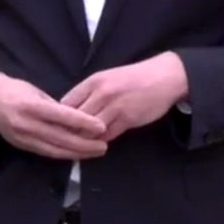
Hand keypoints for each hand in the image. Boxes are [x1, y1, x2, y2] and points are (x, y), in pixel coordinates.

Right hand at [0, 73, 108, 160]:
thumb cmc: (15, 90)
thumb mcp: (36, 91)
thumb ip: (55, 106)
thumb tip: (76, 117)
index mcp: (32, 106)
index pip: (62, 116)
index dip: (83, 123)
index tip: (101, 127)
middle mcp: (28, 124)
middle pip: (61, 138)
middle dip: (84, 144)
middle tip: (104, 146)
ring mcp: (24, 138)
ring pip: (55, 150)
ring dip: (77, 153)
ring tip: (95, 152)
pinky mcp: (22, 146)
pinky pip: (46, 153)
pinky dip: (63, 154)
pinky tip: (76, 154)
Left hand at [61, 51, 188, 142]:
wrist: (164, 77)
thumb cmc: (134, 77)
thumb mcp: (108, 78)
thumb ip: (90, 92)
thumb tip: (71, 110)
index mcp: (94, 81)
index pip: (67, 102)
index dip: (61, 116)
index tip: (59, 125)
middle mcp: (102, 93)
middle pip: (76, 119)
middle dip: (70, 131)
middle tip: (66, 141)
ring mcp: (115, 107)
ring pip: (90, 130)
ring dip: (85, 139)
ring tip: (80, 146)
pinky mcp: (128, 119)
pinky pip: (107, 135)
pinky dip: (101, 141)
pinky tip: (98, 145)